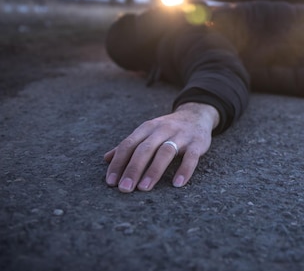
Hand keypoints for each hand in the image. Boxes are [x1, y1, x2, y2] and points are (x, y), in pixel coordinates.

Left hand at [104, 102, 219, 191]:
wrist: (196, 115)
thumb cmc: (167, 129)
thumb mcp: (147, 132)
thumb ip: (129, 145)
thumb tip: (106, 159)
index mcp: (147, 128)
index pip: (129, 144)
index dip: (118, 163)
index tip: (111, 182)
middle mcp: (163, 129)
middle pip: (145, 149)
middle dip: (133, 169)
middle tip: (124, 188)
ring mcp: (181, 136)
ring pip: (165, 152)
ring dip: (153, 170)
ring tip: (144, 188)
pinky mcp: (197, 143)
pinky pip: (191, 157)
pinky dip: (184, 170)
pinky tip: (177, 184)